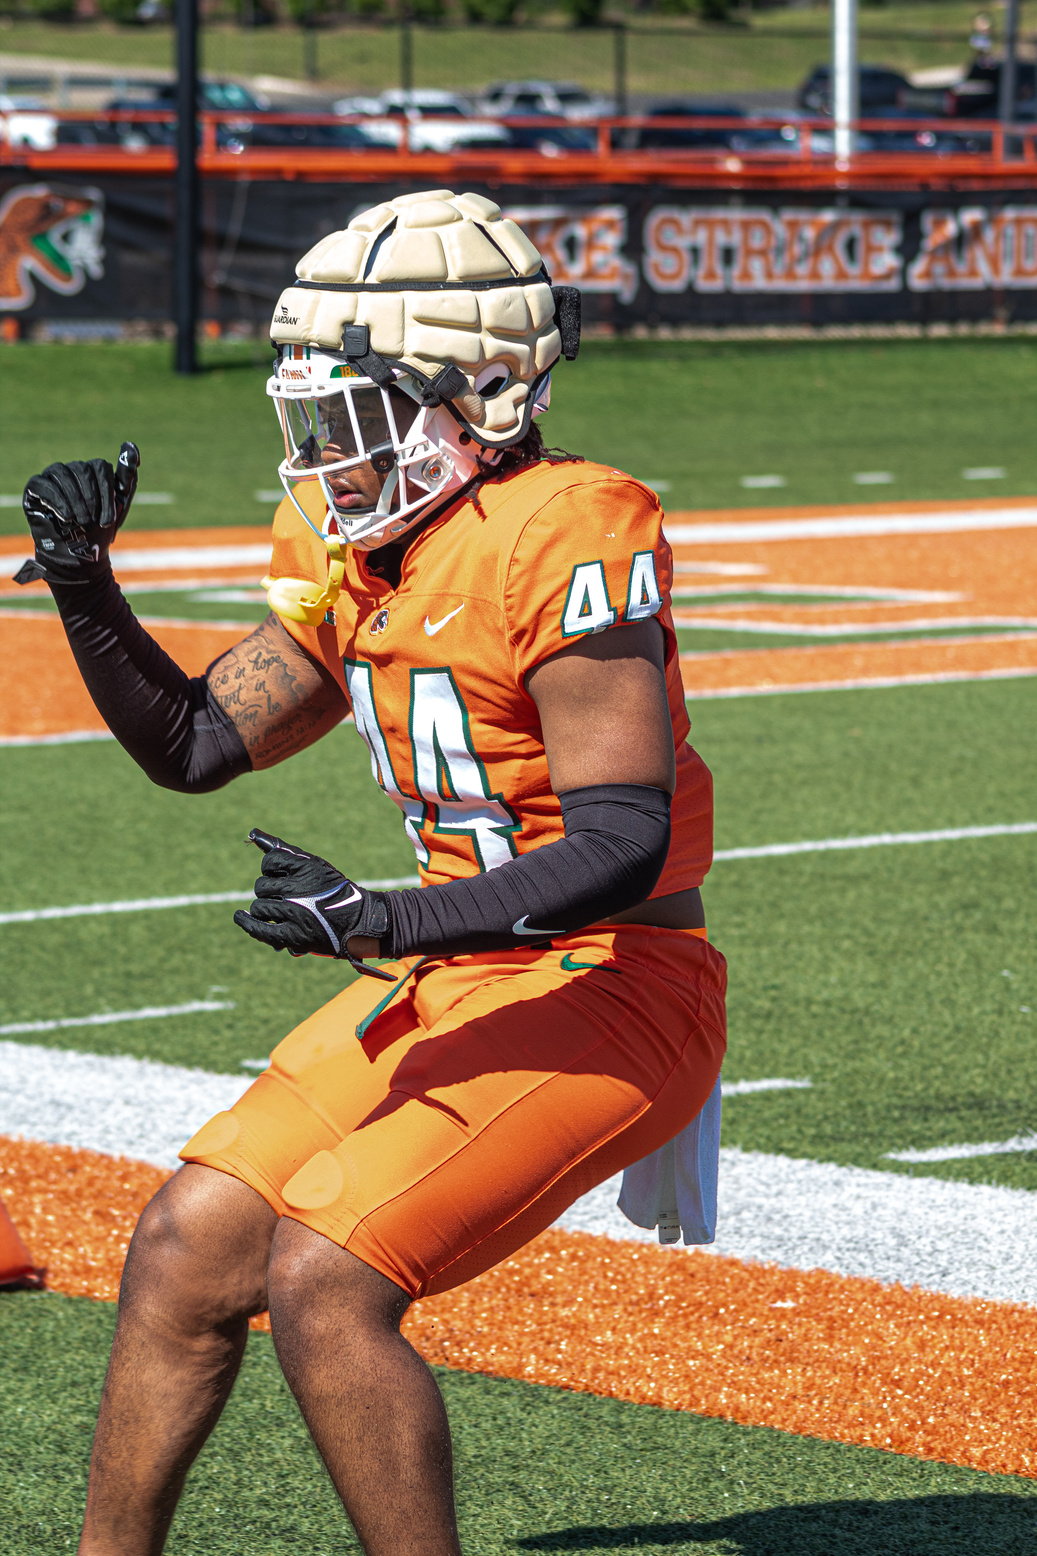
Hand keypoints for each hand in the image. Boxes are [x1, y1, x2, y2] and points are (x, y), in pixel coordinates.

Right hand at [15, 441, 139, 585]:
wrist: (79, 554)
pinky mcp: (35, 487)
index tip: (108, 519)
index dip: (105, 493)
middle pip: (82, 469)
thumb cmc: (99, 527)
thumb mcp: (119, 503)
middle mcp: (71, 469)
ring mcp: (52, 477)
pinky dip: (57, 501)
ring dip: (74, 500)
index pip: (100, 467)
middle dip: (91, 499)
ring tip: (80, 521)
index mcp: (92, 470)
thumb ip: (126, 476)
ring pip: (61, 472)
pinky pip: (43, 484)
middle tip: (92, 522)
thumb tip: (131, 446)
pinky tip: (66, 517)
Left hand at [233, 829, 393, 980]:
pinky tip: (239, 917)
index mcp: (306, 868)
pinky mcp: (293, 936)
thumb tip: (252, 832)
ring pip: (258, 906)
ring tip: (279, 912)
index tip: (280, 875)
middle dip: (269, 891)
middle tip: (286, 897)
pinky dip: (246, 922)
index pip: (269, 862)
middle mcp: (298, 890)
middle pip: (261, 886)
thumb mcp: (315, 865)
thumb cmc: (334, 890)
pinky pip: (259, 928)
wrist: (359, 921)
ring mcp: (294, 914)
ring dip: (264, 909)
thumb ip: (284, 851)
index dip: (271, 869)